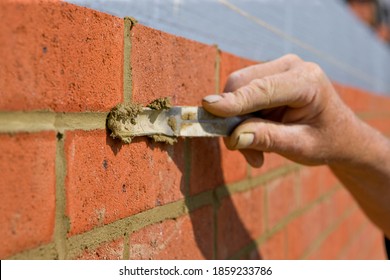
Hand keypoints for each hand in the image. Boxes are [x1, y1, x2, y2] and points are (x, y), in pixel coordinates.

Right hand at [202, 54, 360, 167]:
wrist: (340, 135)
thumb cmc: (326, 141)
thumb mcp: (301, 147)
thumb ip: (268, 139)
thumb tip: (233, 138)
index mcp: (306, 80)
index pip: (261, 89)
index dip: (234, 101)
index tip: (208, 108)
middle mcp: (290, 66)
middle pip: (242, 83)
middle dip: (233, 117)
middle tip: (242, 150)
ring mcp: (278, 69)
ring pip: (237, 90)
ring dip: (237, 122)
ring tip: (256, 152)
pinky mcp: (268, 77)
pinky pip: (241, 95)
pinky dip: (241, 119)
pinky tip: (256, 138)